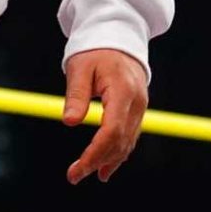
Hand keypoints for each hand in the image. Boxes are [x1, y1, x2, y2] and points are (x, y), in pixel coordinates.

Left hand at [61, 47, 149, 184]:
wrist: (119, 36)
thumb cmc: (95, 51)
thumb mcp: (80, 69)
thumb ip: (76, 95)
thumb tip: (69, 122)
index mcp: (123, 91)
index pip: (111, 131)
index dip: (94, 154)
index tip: (77, 169)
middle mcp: (137, 102)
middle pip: (120, 141)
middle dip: (98, 161)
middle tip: (74, 176)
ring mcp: (141, 106)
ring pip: (128, 141)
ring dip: (110, 160)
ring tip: (92, 175)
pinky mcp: (138, 108)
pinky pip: (131, 134)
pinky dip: (119, 151)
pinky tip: (108, 164)